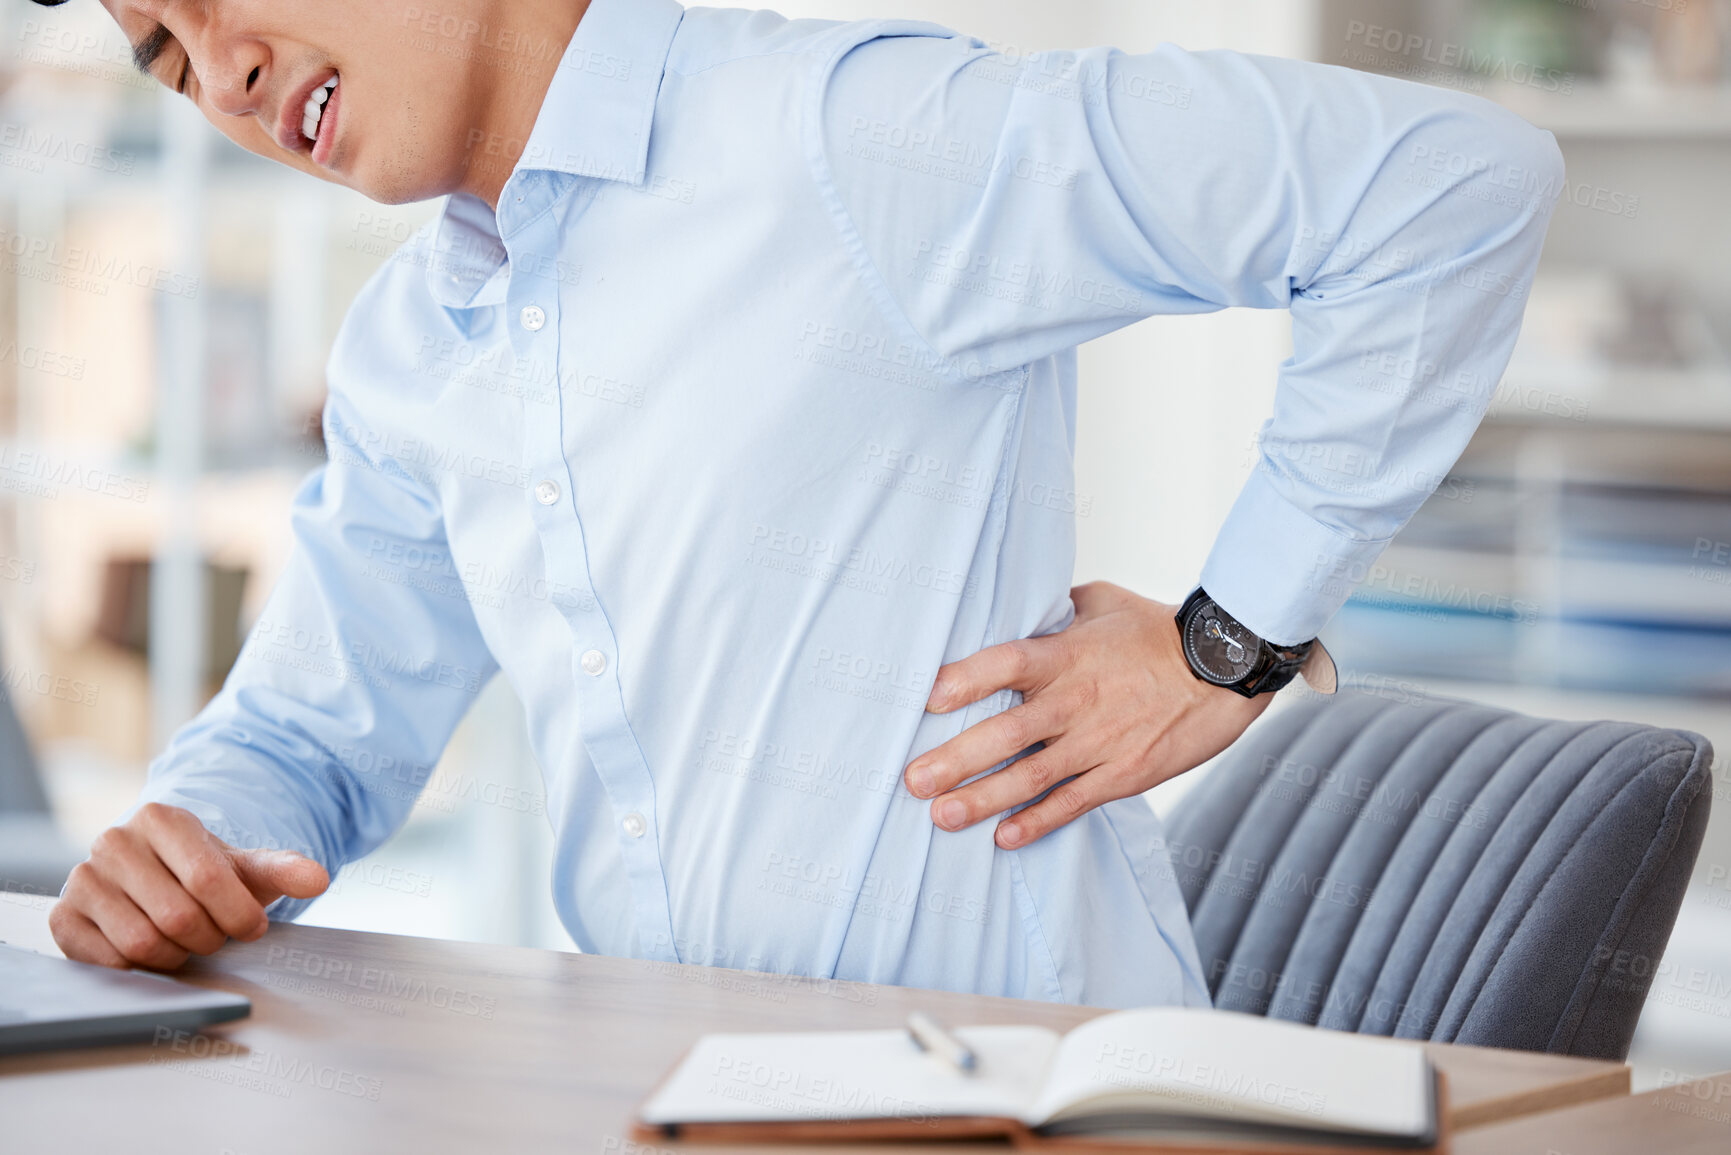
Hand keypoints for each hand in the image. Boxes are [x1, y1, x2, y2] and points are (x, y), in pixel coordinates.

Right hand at [50, 803, 328, 969]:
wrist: (159, 878)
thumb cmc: (205, 874)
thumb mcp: (246, 867)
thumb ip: (283, 869)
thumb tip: (317, 879)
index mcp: (160, 818)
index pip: (208, 878)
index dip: (239, 914)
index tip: (252, 926)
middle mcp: (113, 841)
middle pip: (178, 916)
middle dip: (210, 938)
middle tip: (216, 936)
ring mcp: (82, 878)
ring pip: (142, 942)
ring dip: (177, 956)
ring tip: (187, 943)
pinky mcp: (63, 917)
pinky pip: (106, 960)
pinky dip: (141, 968)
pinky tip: (155, 952)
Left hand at [904, 581, 1270, 848]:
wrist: (1227, 667)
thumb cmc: (1157, 628)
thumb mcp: (1100, 601)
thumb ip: (1052, 609)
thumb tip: (1013, 604)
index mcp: (1066, 653)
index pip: (1006, 663)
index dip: (965, 680)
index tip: (927, 698)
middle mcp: (1076, 699)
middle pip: (1007, 733)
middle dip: (955, 760)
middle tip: (913, 781)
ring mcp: (1100, 742)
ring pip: (1032, 777)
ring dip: (983, 800)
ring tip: (942, 817)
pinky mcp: (1124, 774)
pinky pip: (1074, 802)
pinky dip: (1038, 822)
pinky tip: (1005, 838)